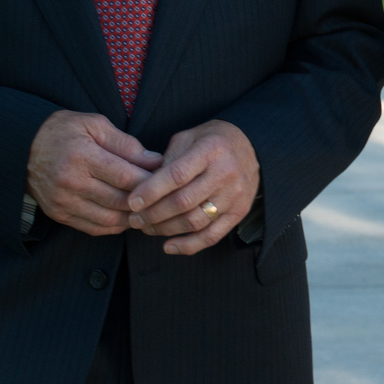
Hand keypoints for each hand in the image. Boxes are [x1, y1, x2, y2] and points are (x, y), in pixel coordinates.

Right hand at [28, 111, 161, 236]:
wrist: (22, 147)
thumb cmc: (64, 131)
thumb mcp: (95, 125)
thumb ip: (126, 144)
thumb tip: (156, 161)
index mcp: (82, 156)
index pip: (125, 176)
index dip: (151, 181)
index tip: (168, 179)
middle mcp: (70, 182)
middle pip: (119, 200)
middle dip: (146, 202)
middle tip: (164, 198)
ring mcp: (62, 201)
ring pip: (108, 220)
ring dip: (132, 218)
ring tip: (149, 209)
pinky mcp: (58, 214)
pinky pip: (93, 228)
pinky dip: (115, 226)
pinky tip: (127, 217)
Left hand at [125, 119, 259, 254]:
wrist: (252, 145)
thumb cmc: (212, 141)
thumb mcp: (188, 137)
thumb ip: (167, 160)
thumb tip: (143, 188)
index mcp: (210, 150)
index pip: (176, 175)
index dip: (151, 191)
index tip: (132, 202)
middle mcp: (226, 173)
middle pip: (183, 202)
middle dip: (153, 214)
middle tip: (134, 219)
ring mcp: (235, 195)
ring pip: (195, 221)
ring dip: (165, 229)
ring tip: (147, 228)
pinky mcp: (239, 212)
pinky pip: (212, 236)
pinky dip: (188, 245)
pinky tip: (168, 246)